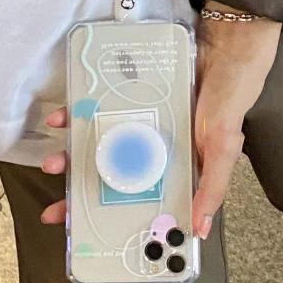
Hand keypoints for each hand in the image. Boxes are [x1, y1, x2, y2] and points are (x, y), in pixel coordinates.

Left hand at [38, 1, 281, 231]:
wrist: (223, 47)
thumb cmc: (227, 100)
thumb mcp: (224, 147)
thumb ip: (213, 186)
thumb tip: (199, 230)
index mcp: (173, 168)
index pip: (139, 199)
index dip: (114, 216)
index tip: (85, 235)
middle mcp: (150, 148)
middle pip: (111, 174)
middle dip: (83, 191)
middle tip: (56, 209)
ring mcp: (136, 121)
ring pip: (98, 143)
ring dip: (73, 153)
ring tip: (54, 160)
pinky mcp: (127, 96)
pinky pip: (98, 107)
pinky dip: (78, 112)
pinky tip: (62, 117)